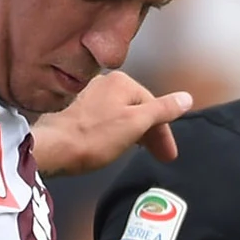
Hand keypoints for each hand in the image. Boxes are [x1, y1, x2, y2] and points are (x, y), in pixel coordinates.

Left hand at [32, 71, 190, 175]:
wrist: (53, 148)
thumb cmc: (94, 137)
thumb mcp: (135, 124)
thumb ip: (163, 110)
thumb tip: (186, 98)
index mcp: (123, 82)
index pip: (155, 106)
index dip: (164, 132)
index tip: (168, 155)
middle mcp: (106, 83)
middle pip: (139, 108)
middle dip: (151, 133)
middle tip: (160, 157)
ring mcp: (90, 95)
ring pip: (123, 113)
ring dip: (136, 133)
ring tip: (140, 152)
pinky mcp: (77, 110)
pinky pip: (107, 119)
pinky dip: (118, 132)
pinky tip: (116, 145)